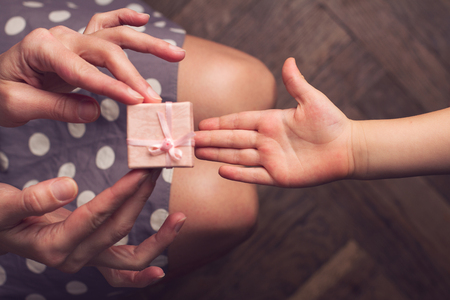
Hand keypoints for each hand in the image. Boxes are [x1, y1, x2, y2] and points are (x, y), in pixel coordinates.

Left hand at [0, 8, 185, 126]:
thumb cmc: (1, 93)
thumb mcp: (18, 105)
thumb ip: (56, 107)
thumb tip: (95, 111)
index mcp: (41, 48)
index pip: (83, 70)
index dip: (112, 87)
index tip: (137, 102)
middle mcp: (61, 37)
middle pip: (107, 50)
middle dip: (134, 75)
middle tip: (155, 98)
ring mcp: (72, 38)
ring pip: (115, 35)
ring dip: (147, 44)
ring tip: (176, 54)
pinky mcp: (79, 45)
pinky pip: (105, 25)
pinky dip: (125, 19)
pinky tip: (143, 19)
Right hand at [0, 169, 185, 286]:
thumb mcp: (2, 206)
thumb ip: (31, 199)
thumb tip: (68, 187)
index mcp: (54, 246)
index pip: (96, 217)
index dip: (120, 194)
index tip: (141, 171)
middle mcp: (73, 259)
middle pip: (119, 232)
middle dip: (141, 200)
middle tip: (157, 171)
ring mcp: (85, 261)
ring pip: (128, 260)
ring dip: (157, 239)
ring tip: (180, 218)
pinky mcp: (92, 257)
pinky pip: (120, 274)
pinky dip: (140, 275)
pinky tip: (160, 272)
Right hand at [195, 58, 354, 186]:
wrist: (347, 148)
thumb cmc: (331, 122)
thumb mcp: (312, 100)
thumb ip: (296, 84)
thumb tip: (289, 61)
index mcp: (271, 121)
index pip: (240, 121)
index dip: (221, 123)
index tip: (202, 123)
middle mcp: (267, 140)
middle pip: (233, 139)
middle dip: (212, 139)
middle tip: (190, 139)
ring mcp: (271, 159)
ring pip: (238, 156)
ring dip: (218, 155)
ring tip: (198, 153)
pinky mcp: (279, 176)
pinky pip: (254, 175)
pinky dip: (238, 174)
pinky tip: (221, 171)